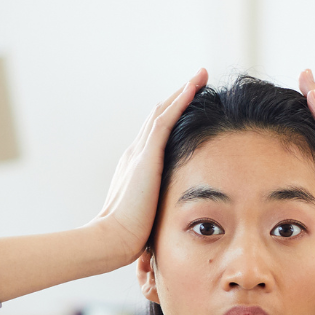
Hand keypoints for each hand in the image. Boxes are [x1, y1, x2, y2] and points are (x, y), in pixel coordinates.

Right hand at [91, 69, 208, 263]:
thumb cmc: (131, 236)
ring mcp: (140, 152)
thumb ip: (158, 205)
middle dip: (179, 96)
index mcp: (136, 166)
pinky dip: (181, 101)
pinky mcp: (147, 155)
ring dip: (183, 91)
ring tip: (201, 75)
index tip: (188, 104)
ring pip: (163, 111)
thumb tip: (170, 214)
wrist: (112, 239)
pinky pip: (166, 120)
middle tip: (198, 79)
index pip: (156, 133)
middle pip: (159, 115)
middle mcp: (136, 152)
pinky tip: (195, 87)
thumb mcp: (148, 213)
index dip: (172, 115)